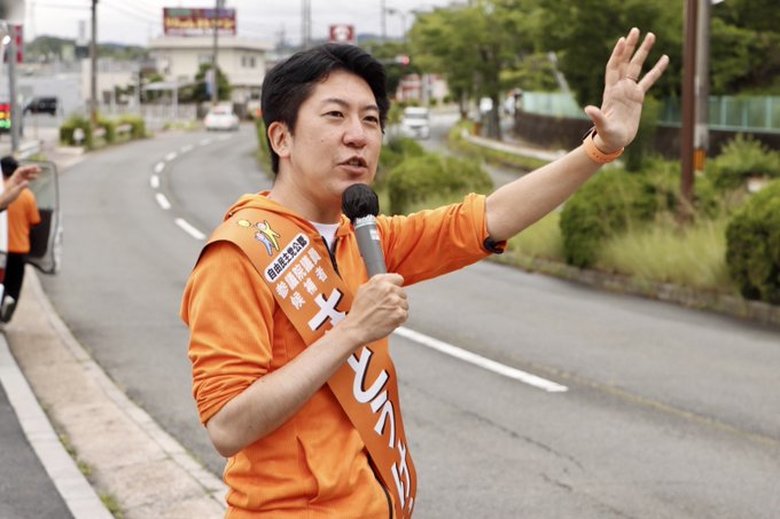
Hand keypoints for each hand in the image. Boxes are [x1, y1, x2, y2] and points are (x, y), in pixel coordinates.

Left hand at [0, 164, 39, 210]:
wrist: (5, 200)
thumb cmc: (9, 196)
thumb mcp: (15, 192)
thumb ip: (21, 186)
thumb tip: (27, 182)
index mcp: (14, 178)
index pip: (20, 170)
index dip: (27, 168)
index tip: (34, 168)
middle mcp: (16, 178)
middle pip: (24, 171)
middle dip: (31, 169)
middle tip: (38, 168)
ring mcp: (17, 180)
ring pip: (25, 174)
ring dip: (31, 172)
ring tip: (38, 172)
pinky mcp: (19, 184)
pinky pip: (25, 178)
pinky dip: (30, 177)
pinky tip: (35, 178)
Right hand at [341, 273, 407, 345]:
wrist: (356, 328)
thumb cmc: (359, 312)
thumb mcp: (363, 290)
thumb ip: (378, 283)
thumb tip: (391, 280)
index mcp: (380, 281)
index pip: (399, 279)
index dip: (395, 287)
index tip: (392, 293)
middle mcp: (388, 289)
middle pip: (402, 293)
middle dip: (396, 300)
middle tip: (384, 308)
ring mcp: (395, 301)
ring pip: (404, 305)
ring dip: (397, 310)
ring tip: (384, 315)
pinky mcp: (399, 313)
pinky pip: (405, 315)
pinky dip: (398, 319)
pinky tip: (387, 320)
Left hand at [584, 28, 669, 152]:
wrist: (614, 142)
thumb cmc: (607, 135)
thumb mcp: (603, 126)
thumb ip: (597, 117)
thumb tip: (588, 108)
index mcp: (611, 92)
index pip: (614, 67)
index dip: (617, 54)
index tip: (623, 40)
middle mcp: (620, 88)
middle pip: (625, 62)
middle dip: (631, 46)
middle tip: (636, 30)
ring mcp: (629, 91)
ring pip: (637, 67)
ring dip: (643, 52)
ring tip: (651, 35)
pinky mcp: (638, 97)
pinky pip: (649, 80)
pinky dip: (657, 69)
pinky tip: (665, 58)